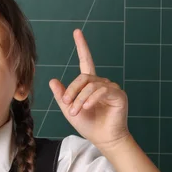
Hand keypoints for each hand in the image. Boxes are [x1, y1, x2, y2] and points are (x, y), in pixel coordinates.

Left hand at [49, 29, 129, 150]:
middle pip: (83, 77)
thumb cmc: (89, 125)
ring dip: (80, 98)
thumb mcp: (70, 110)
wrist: (103, 139)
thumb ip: (62, 96)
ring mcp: (111, 88)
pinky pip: (102, 91)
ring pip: (91, 85)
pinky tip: (87, 107)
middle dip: (72, 91)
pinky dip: (91, 98)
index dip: (82, 46)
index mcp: (90, 84)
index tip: (77, 32)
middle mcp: (101, 83)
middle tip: (67, 106)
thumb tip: (53, 80)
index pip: (86, 61)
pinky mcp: (119, 95)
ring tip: (75, 111)